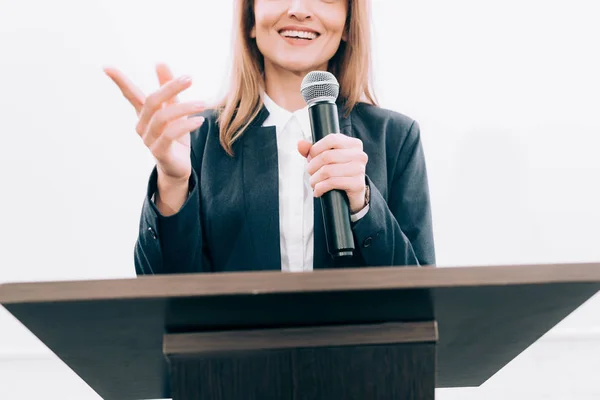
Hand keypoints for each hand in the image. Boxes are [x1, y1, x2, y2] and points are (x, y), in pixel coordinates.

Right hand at [103, 63, 205, 184]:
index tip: (106, 66)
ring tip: (203, 103)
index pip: (130, 95)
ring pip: (162, 118)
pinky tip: (199, 120)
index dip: (120, 81)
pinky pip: (170, 135)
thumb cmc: (175, 137)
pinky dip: (186, 125)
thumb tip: (159, 62)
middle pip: (151, 102)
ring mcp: (148, 140)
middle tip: (189, 78)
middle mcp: (142, 126)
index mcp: (143, 114)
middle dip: (170, 87)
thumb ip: (168, 89)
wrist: (178, 167)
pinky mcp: (159, 152)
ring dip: (184, 108)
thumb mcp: (174, 109)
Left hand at [298, 134, 367, 213]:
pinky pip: (332, 183)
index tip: (310, 158)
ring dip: (314, 179)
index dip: (316, 148)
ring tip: (313, 183)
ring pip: (327, 170)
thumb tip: (300, 144)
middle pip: (327, 156)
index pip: (331, 139)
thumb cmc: (338, 173)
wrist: (352, 193)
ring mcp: (360, 169)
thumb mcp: (326, 159)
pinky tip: (318, 191)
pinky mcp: (357, 184)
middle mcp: (359, 155)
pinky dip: (320, 188)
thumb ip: (312, 150)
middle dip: (312, 166)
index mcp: (353, 144)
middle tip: (310, 173)